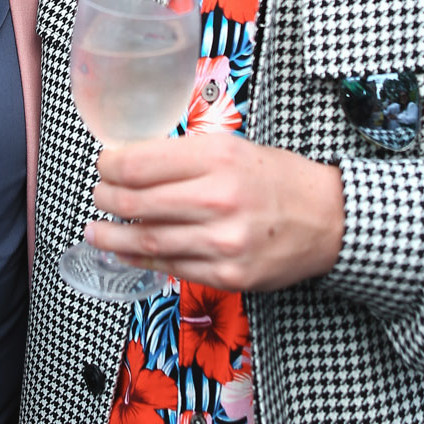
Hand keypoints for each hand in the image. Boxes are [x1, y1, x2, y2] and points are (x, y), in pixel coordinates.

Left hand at [85, 132, 344, 291]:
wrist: (329, 218)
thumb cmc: (277, 179)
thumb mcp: (233, 148)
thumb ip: (184, 156)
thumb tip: (130, 163)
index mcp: (218, 158)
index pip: (140, 163)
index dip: (110, 166)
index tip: (103, 165)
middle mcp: (219, 199)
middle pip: (136, 202)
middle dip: (106, 199)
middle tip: (98, 196)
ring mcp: (223, 242)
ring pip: (148, 240)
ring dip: (113, 237)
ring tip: (95, 232)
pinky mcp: (229, 274)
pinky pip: (172, 267)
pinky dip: (142, 260)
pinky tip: (126, 253)